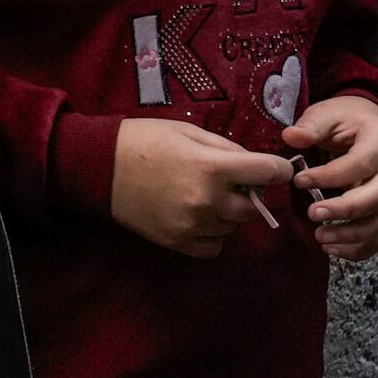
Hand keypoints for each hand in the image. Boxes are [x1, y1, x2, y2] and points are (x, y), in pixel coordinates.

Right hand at [109, 116, 298, 258]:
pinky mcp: (178, 242)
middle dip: (251, 193)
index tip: (274, 168)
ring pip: (235, 226)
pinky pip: (214, 246)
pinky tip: (200, 217)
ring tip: (208, 196)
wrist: (99, 166)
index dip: (278, 169)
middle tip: (233, 181)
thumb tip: (253, 166)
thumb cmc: (144, 140)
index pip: (270, 173)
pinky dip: (214, 234)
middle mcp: (209, 201)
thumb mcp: (189, 131)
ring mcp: (194, 225)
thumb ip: (227, 148)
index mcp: (214, 167)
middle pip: (255, 206)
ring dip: (230, 212)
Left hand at [284, 92, 377, 263]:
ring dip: (352, 235)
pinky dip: (359, 249)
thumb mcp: (327, 114)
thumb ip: (311, 125)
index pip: (361, 164)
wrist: (370, 125)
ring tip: (319, 237)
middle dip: (345, 210)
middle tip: (312, 214)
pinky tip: (331, 249)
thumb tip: (290, 137)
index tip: (299, 181)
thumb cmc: (345, 120)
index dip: (330, 176)